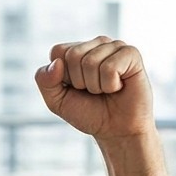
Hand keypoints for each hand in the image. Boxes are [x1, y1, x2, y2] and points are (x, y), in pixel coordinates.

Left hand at [34, 37, 154, 139]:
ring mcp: (114, 46)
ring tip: (106, 90)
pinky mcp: (131, 54)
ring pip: (90, 62)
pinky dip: (110, 85)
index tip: (76, 88)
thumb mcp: (56, 101)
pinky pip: (110, 67)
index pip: (58, 51)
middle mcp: (96, 44)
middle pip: (73, 55)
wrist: (116, 131)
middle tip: (93, 91)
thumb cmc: (88, 113)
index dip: (63, 77)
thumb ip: (45, 81)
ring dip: (96, 85)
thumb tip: (57, 62)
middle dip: (80, 81)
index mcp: (77, 50)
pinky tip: (119, 87)